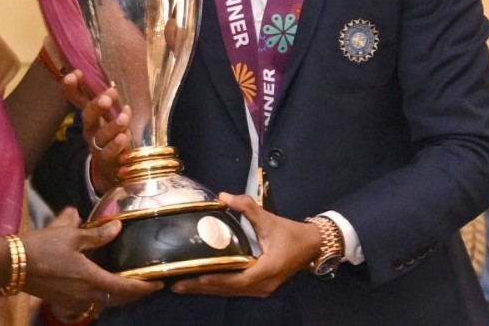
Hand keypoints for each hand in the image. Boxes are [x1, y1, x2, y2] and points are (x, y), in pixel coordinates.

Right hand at [21, 220, 160, 315]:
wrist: (12, 264)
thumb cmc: (42, 247)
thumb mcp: (71, 236)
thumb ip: (97, 235)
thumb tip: (117, 227)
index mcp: (91, 279)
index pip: (126, 288)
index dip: (144, 287)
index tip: (158, 284)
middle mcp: (86, 296)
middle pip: (118, 299)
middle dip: (134, 294)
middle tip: (146, 283)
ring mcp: (73, 302)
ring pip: (104, 302)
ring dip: (117, 296)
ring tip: (126, 283)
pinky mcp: (62, 301)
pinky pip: (89, 302)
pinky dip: (100, 295)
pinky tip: (100, 284)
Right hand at [69, 85, 131, 194]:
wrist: (110, 169)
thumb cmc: (111, 135)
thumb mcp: (109, 116)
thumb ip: (110, 99)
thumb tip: (114, 78)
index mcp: (90, 115)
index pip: (76, 98)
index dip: (72, 87)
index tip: (76, 73)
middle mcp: (90, 129)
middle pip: (88, 117)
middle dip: (96, 107)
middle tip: (107, 98)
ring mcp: (98, 146)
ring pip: (101, 136)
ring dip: (112, 126)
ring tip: (123, 118)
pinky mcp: (107, 160)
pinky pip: (110, 154)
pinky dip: (116, 146)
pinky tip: (124, 138)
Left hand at [171, 193, 319, 297]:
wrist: (312, 245)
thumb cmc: (290, 233)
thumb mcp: (269, 219)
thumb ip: (246, 207)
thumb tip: (223, 196)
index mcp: (267, 270)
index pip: (236, 279)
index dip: (216, 278)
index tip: (195, 275)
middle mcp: (263, 285)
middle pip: (228, 290)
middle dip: (202, 287)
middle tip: (176, 285)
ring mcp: (262, 289)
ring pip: (230, 292)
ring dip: (207, 290)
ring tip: (182, 286)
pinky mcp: (260, 287)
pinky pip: (235, 290)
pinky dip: (218, 287)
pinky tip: (201, 284)